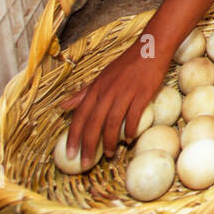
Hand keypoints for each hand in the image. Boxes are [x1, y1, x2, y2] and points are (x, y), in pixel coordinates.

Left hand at [60, 37, 168, 170]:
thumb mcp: (101, 77)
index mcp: (96, 88)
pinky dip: (130, 129)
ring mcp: (125, 92)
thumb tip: (63, 105)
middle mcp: (107, 91)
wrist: (150, 49)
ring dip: (110, 141)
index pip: (80, 116)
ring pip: (112, 122)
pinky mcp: (142, 93)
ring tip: (110, 154)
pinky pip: (133, 116)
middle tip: (86, 164)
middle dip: (88, 146)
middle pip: (93, 123)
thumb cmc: (126, 65)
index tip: (70, 154)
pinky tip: (129, 139)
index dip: (73, 137)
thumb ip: (83, 93)